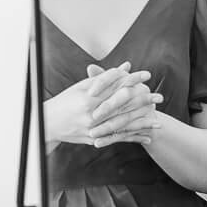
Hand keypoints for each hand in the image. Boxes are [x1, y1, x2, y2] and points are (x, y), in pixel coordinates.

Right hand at [44, 63, 164, 148]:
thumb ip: (105, 77)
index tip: (147, 76)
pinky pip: (117, 138)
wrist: (47, 124)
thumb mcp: (82, 86)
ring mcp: (93, 130)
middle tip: (159, 97)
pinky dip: (133, 138)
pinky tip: (147, 137)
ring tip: (159, 120)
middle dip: (142, 102)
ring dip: (142, 123)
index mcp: (88, 99)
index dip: (132, 81)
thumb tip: (127, 66)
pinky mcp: (94, 140)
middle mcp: (91, 115)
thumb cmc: (65, 101)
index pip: (115, 87)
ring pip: (122, 125)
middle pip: (122, 107)